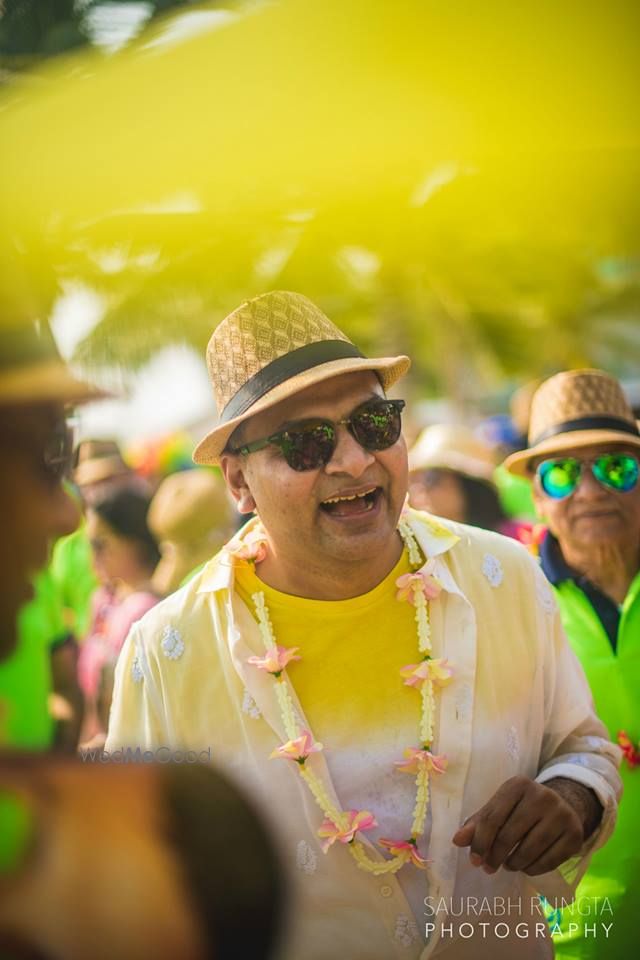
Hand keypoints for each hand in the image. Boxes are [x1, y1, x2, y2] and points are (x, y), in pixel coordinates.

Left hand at [452, 775, 597, 875]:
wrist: (563, 805)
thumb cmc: (522, 808)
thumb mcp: (500, 807)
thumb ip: (478, 823)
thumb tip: (457, 841)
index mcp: (518, 785)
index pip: (492, 818)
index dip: (480, 842)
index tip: (473, 860)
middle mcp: (542, 796)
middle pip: (509, 835)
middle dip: (495, 856)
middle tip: (488, 867)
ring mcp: (561, 815)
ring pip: (529, 851)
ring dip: (513, 864)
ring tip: (507, 865)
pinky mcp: (575, 834)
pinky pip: (548, 862)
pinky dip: (532, 869)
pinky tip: (525, 867)